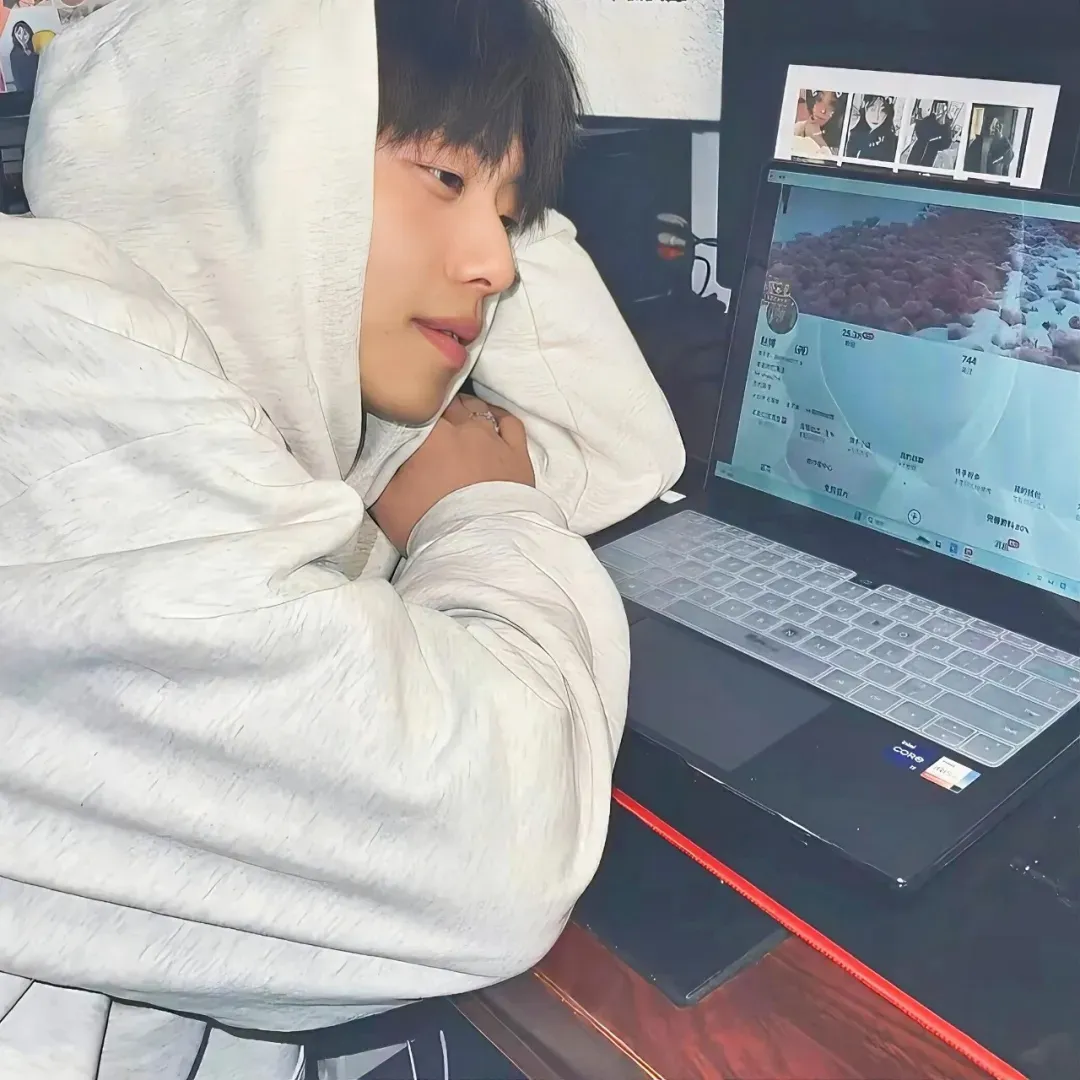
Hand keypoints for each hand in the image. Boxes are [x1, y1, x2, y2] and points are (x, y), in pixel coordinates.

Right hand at [371, 396, 534, 551]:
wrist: (477, 547)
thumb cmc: (427, 523)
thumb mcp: (384, 499)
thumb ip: (377, 469)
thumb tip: (371, 452)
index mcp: (431, 433)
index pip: (419, 404)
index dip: (412, 408)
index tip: (405, 416)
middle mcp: (464, 427)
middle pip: (449, 402)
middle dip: (438, 407)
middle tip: (429, 422)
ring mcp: (494, 438)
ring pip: (477, 408)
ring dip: (465, 410)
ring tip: (457, 421)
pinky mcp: (517, 454)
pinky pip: (509, 422)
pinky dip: (498, 416)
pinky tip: (491, 419)